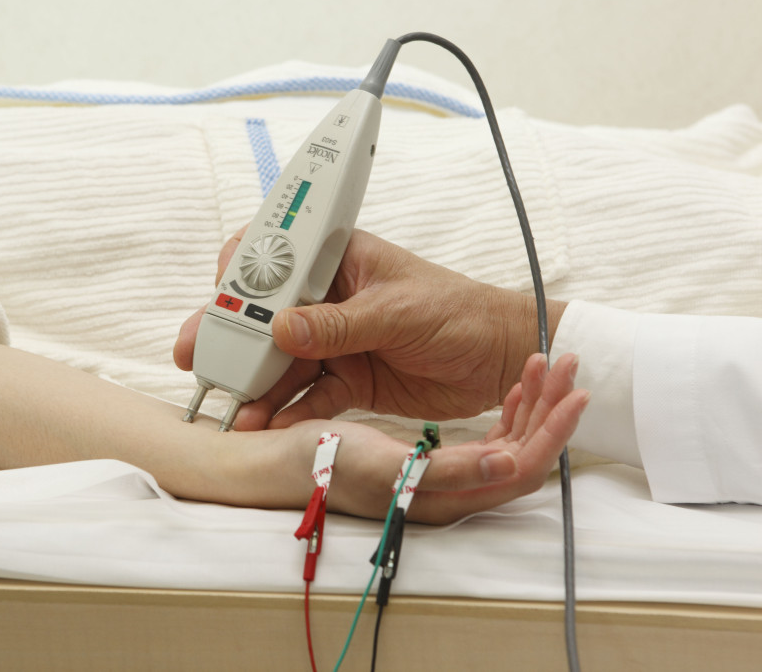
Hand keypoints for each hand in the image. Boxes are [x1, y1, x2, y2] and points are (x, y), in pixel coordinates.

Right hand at [174, 227, 566, 428]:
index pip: (274, 258)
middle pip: (265, 316)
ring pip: (281, 361)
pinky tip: (266, 425)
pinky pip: (308, 395)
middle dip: (230, 339)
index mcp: (337, 261)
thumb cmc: (460, 313)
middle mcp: (327, 299)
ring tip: (232, 409)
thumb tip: (281, 326)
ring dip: (255, 384)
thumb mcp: (399, 312)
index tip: (217, 301)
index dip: (237, 276)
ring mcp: (333, 342)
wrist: (500, 359)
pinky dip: (288, 411)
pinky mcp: (345, 379)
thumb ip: (340, 324)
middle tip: (197, 360)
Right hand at [298, 353, 587, 524]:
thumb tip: (509, 468)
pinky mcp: (431, 452)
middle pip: (527, 453)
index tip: (575, 392)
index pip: (522, 469)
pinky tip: (517, 384)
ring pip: (513, 438)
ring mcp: (445, 471)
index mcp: (443, 495)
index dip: (552, 432)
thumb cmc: (324, 462)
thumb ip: (446, 471)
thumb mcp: (383, 465)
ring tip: (551, 362)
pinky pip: (489, 434)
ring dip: (536, 401)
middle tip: (570, 364)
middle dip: (552, 408)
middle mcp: (451, 488)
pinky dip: (510, 405)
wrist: (282, 462)